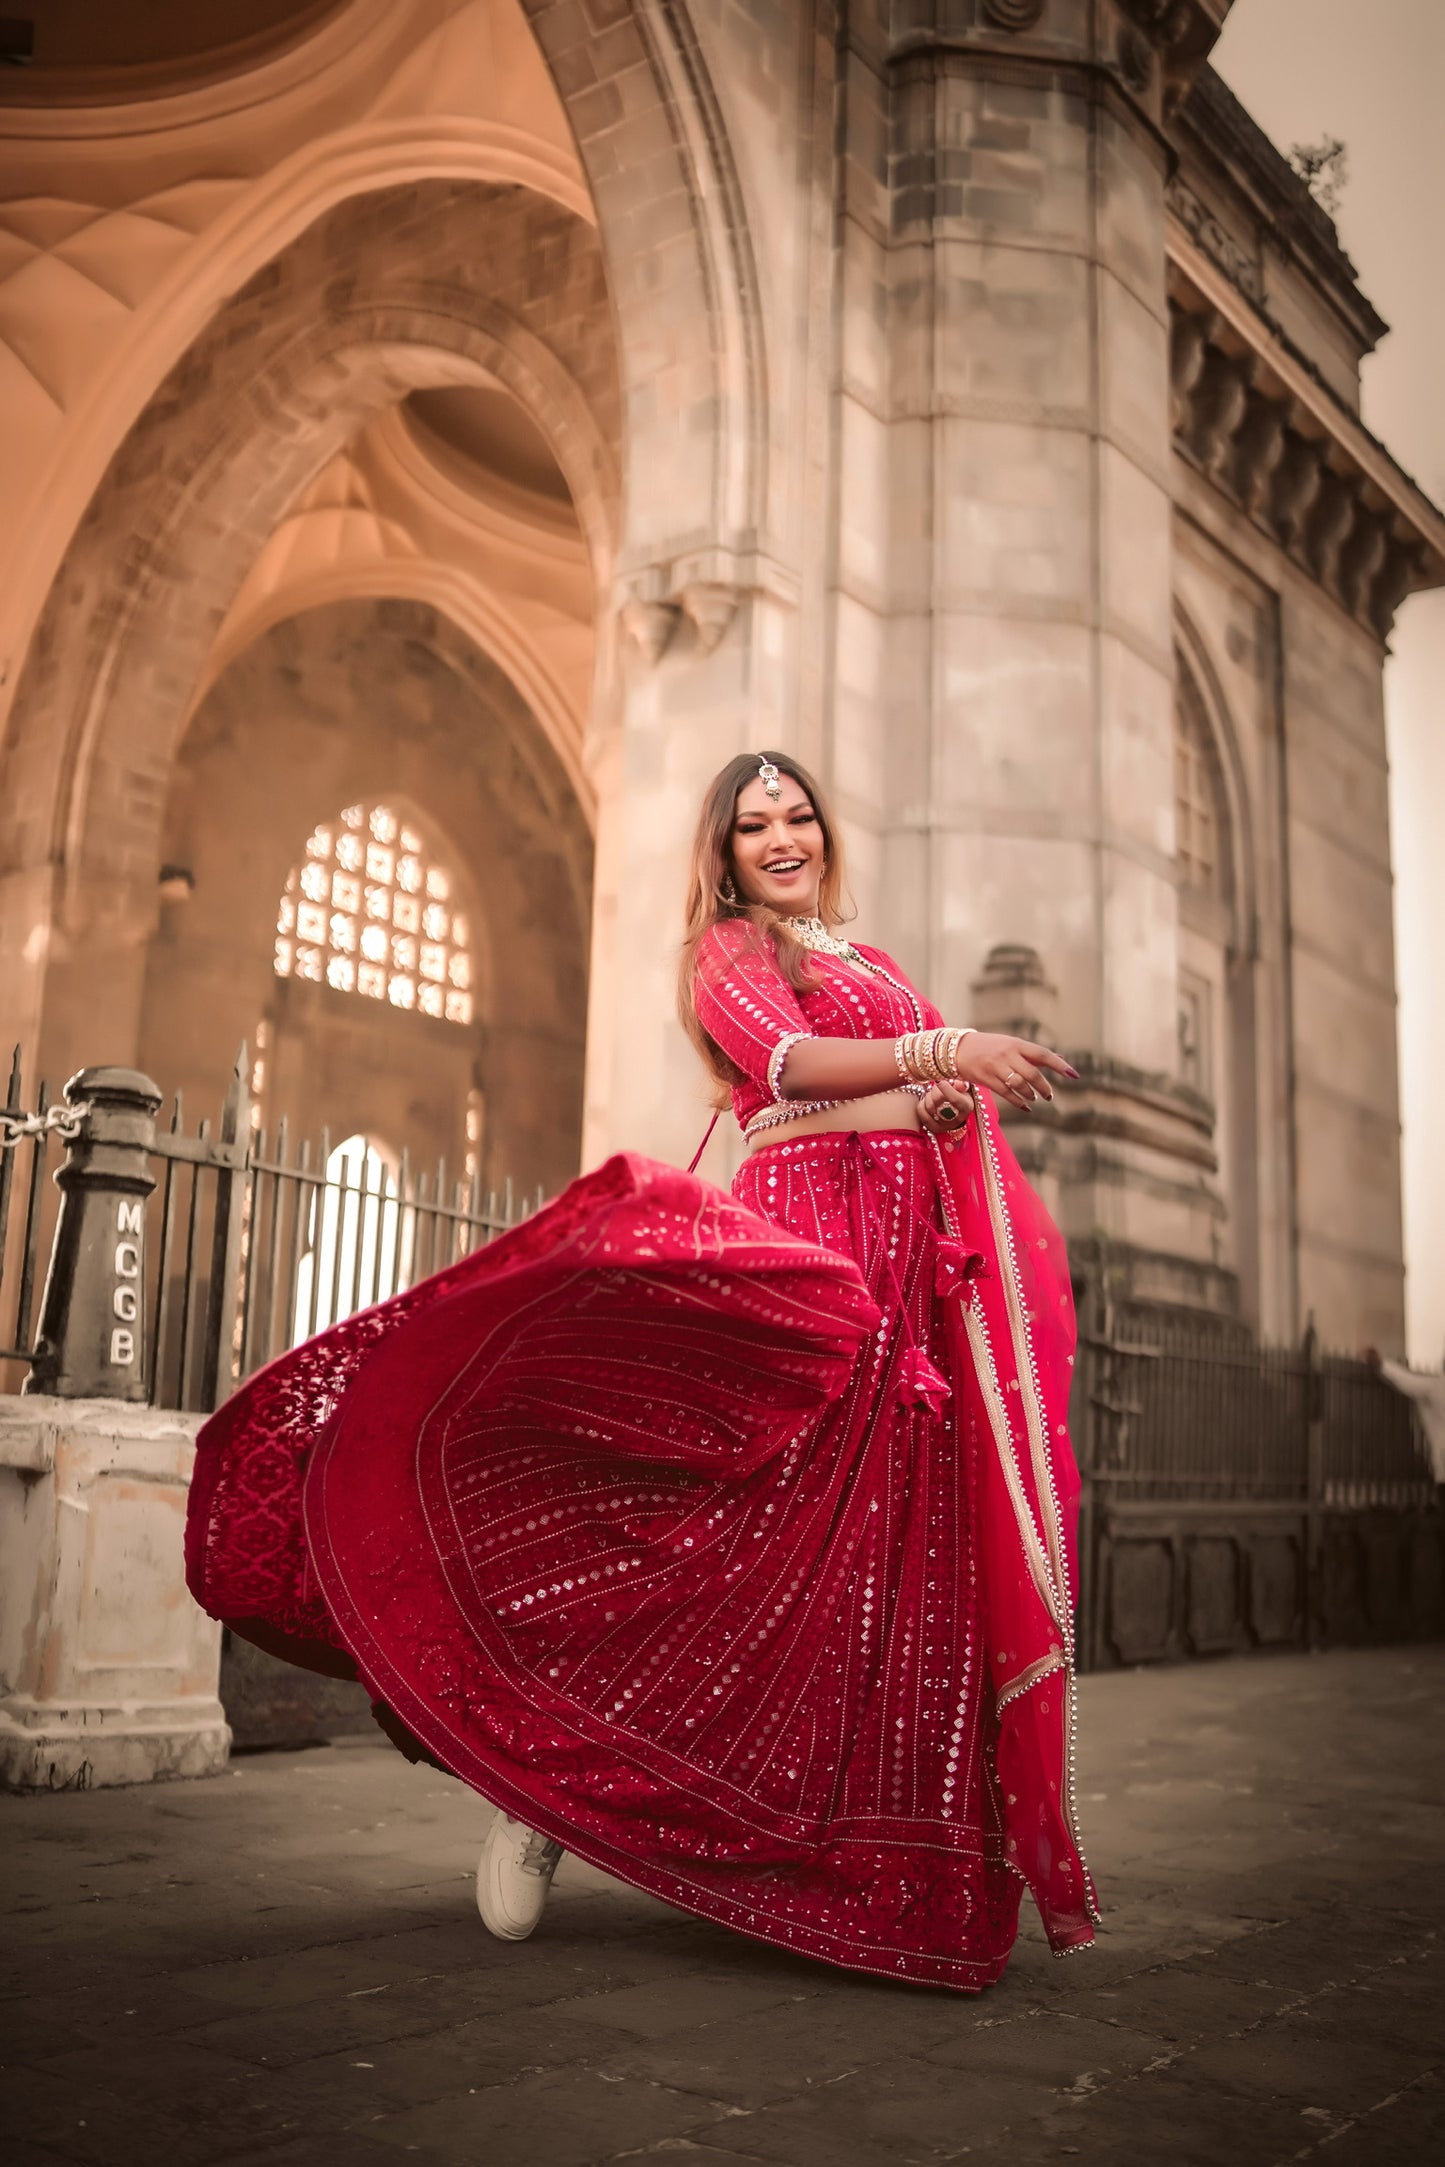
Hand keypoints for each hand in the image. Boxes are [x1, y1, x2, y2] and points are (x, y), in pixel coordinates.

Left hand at [918, 1080, 974, 1135]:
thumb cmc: (958, 1095)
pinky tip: (927, 1101)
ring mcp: (945, 1125)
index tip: (940, 1082)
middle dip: (935, 1090)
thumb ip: (959, 1084)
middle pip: (938, 1100)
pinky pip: (921, 1113)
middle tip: (937, 1086)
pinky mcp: (934, 1128)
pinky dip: (922, 1104)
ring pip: (929, 1106)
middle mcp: (957, 1118)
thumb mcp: (963, 1088)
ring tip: (933, 1094)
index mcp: (967, 1106)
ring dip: (928, 1096)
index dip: (945, 1088)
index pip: (955, 1099)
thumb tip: (956, 1084)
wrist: (955, 1109)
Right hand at [953, 1032, 1077, 1111]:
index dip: (1060, 1065)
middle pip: (1032, 1074)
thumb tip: (1060, 1058)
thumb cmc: (988, 1046)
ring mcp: (996, 1067)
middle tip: (1049, 1096)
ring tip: (1034, 1098)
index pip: (1043, 1054)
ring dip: (1031, 1095)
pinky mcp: (986, 1079)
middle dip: (1044, 1087)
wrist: (956, 1049)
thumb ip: (1033, 1053)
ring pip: (1020, 1085)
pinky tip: (1026, 1107)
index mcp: (1016, 1044)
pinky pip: (1006, 1093)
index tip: (1074, 1075)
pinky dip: (1019, 1102)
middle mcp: (1007, 1054)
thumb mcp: (1010, 1044)